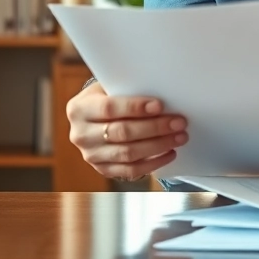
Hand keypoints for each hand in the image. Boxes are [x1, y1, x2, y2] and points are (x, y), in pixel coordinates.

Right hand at [66, 80, 187, 180]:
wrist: (92, 120)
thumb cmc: (107, 98)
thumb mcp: (108, 87)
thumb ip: (127, 89)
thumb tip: (162, 93)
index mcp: (79, 109)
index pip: (109, 108)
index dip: (135, 107)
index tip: (159, 105)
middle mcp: (81, 134)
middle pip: (122, 132)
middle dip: (155, 127)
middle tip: (179, 122)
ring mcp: (91, 155)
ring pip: (128, 153)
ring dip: (158, 145)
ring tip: (179, 137)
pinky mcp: (103, 169)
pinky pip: (130, 170)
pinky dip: (153, 163)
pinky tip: (169, 153)